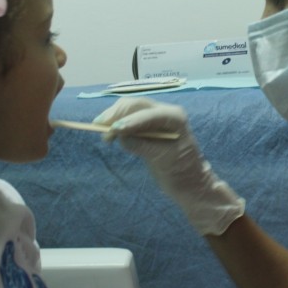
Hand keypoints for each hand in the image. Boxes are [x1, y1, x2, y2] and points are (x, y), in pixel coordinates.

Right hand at [94, 97, 244, 235]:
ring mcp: (155, 119)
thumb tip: (122, 137)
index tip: (114, 130)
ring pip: (130, 110)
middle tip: (99, 127)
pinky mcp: (147, 127)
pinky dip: (118, 125)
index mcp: (174, 117)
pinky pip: (129, 120)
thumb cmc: (181, 171)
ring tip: (104, 134)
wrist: (189, 182)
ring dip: (114, 118)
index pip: (149, 114)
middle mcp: (165, 113)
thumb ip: (144, 146)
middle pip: (136, 105)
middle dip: (117, 114)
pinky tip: (111, 135)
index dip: (131, 120)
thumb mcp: (164, 160)